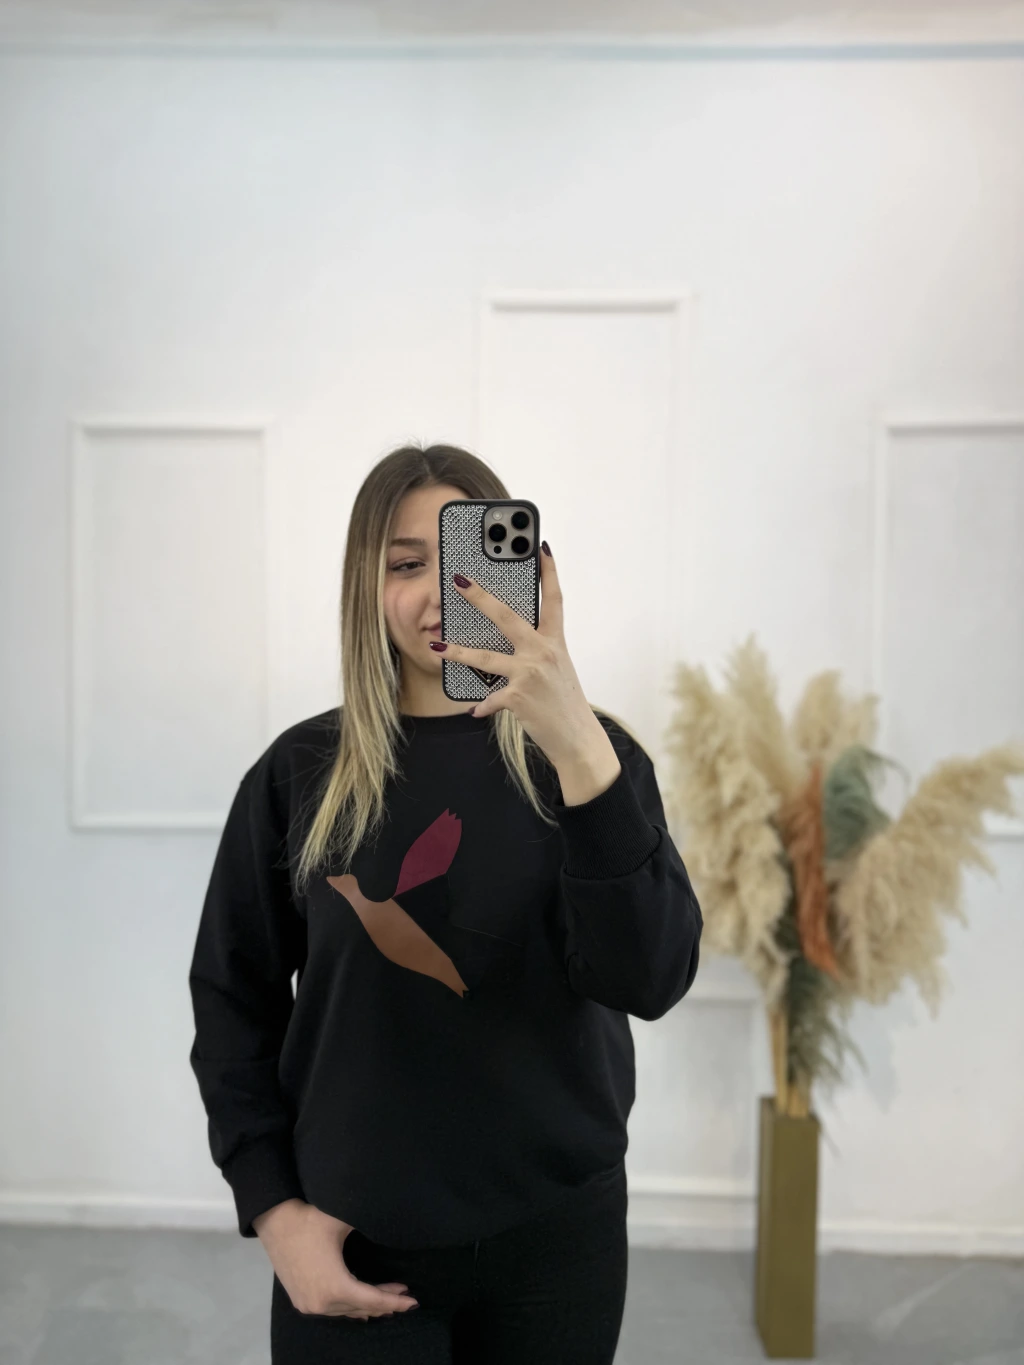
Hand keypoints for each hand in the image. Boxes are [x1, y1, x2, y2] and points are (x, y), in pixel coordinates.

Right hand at [253, 1199, 418, 1319]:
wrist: (275, 1218)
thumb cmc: (312, 1218)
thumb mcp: (345, 1223)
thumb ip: (370, 1230)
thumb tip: (392, 1227)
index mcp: (335, 1287)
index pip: (372, 1300)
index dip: (393, 1301)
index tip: (413, 1301)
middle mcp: (321, 1303)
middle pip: (360, 1308)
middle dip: (384, 1303)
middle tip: (404, 1297)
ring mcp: (308, 1304)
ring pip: (345, 1311)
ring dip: (366, 1306)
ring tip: (387, 1301)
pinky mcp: (300, 1299)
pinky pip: (331, 1310)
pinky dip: (348, 1307)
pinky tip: (360, 1309)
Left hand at [432, 541, 613, 774]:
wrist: (578, 739)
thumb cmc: (564, 703)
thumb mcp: (556, 669)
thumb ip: (536, 651)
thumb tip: (507, 640)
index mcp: (555, 642)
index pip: (553, 599)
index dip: (548, 572)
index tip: (540, 547)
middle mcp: (544, 652)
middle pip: (507, 616)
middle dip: (480, 596)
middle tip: (459, 580)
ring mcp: (530, 674)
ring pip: (485, 657)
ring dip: (457, 652)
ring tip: (436, 646)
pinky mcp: (519, 697)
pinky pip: (490, 698)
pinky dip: (482, 705)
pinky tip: (474, 710)